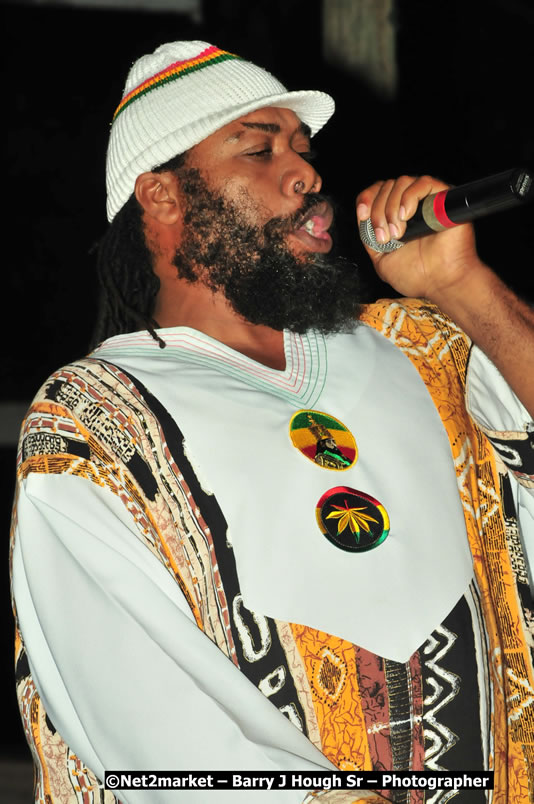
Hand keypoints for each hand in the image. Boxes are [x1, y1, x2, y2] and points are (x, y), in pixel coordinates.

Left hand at [356, 175, 480, 300]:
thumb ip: (368, 237)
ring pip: (401, 183)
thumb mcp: (380, 259)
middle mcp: (411, 205)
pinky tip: (406, 216)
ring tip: (397, 233)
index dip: (366, 199)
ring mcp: (427, 200)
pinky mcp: (444, 198)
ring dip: (391, 207)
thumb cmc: (416, 275)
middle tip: (385, 237)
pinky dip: (409, 197)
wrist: (440, 283)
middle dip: (378, 212)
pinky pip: (424, 182)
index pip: (376, 192)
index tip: (363, 216)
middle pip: (386, 187)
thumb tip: (363, 218)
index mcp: (395, 216)